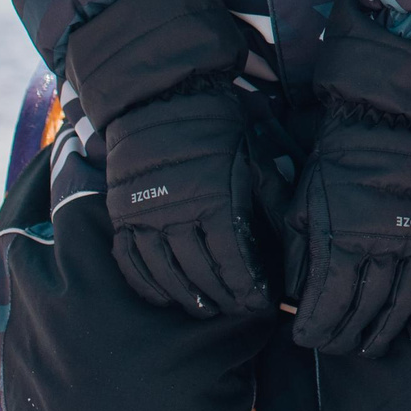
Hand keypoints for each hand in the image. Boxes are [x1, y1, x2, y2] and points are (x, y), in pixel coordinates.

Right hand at [101, 87, 277, 316]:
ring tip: (206, 309)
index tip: (260, 300)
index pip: (232, 259)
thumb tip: (288, 235)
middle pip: (200, 274)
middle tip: (237, 309)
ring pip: (165, 275)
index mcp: (214, 200)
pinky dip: (147, 285)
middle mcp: (175, 214)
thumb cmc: (217, 130)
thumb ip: (267, 198)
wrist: (163, 101)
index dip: (247, 286)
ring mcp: (143, 218)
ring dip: (186, 298)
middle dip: (223, 297)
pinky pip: (130, 262)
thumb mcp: (252, 159)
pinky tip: (163, 297)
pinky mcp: (122, 216)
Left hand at [288, 19, 410, 357]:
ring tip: (369, 347)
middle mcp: (380, 249)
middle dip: (345, 338)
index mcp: (340, 241)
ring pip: (401, 307)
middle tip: (335, 346)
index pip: (328, 306)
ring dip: (384, 335)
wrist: (390, 127)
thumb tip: (291, 297)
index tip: (304, 337)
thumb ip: (297, 255)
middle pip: (364, 314)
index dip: (315, 330)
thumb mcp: (302, 205)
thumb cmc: (338, 167)